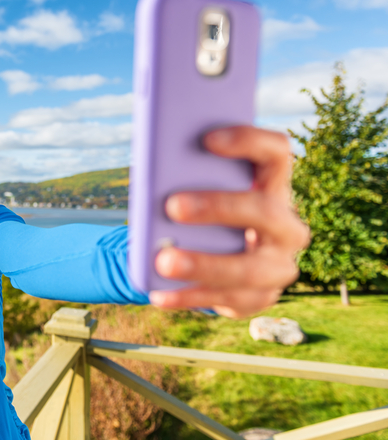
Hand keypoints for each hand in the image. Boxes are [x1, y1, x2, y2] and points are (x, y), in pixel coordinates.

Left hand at [150, 126, 309, 318]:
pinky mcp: (259, 297)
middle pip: (265, 210)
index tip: (207, 139)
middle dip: (218, 207)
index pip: (276, 153)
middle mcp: (286, 226)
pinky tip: (158, 294)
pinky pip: (226, 301)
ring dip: (203, 263)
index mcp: (274, 186)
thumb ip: (189, 178)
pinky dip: (188, 297)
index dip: (248, 141)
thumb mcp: (202, 191)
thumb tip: (154, 174)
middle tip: (172, 206)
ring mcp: (278, 266)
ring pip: (249, 268)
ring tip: (163, 261)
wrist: (219, 258)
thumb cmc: (205, 212)